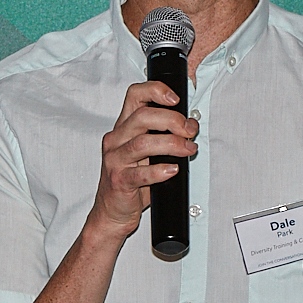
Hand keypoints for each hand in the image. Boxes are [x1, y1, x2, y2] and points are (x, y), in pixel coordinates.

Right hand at [90, 80, 197, 238]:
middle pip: (142, 116)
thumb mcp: (148, 152)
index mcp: (123, 127)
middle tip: (189, 130)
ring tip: (188, 149)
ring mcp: (115, 160)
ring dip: (171, 144)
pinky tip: (172, 170)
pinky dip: (160, 171)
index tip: (176, 98)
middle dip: (171, 120)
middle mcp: (116, 139)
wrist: (112, 211)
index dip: (155, 90)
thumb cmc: (131, 181)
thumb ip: (165, 135)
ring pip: (142, 143)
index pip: (135, 95)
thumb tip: (191, 124)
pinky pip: (140, 174)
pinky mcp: (119, 181)